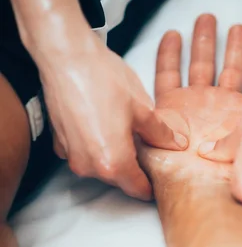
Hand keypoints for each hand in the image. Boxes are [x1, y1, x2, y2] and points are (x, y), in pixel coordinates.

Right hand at [39, 29, 186, 198]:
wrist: (65, 56)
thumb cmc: (102, 79)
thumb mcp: (142, 109)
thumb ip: (160, 134)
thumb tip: (176, 145)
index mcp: (114, 164)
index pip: (138, 190)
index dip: (152, 186)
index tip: (161, 179)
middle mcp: (89, 167)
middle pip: (119, 179)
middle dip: (134, 168)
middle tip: (147, 148)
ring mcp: (71, 157)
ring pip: (101, 166)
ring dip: (114, 156)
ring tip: (125, 131)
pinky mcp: (59, 144)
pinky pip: (84, 153)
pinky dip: (95, 145)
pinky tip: (103, 123)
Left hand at [137, 14, 241, 187]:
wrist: (207, 189)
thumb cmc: (178, 169)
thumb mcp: (147, 140)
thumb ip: (139, 122)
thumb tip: (121, 115)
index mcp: (177, 110)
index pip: (169, 74)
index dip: (169, 53)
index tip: (172, 33)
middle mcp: (202, 108)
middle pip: (202, 65)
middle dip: (204, 41)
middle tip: (207, 18)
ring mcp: (227, 110)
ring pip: (232, 70)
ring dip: (233, 47)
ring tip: (235, 27)